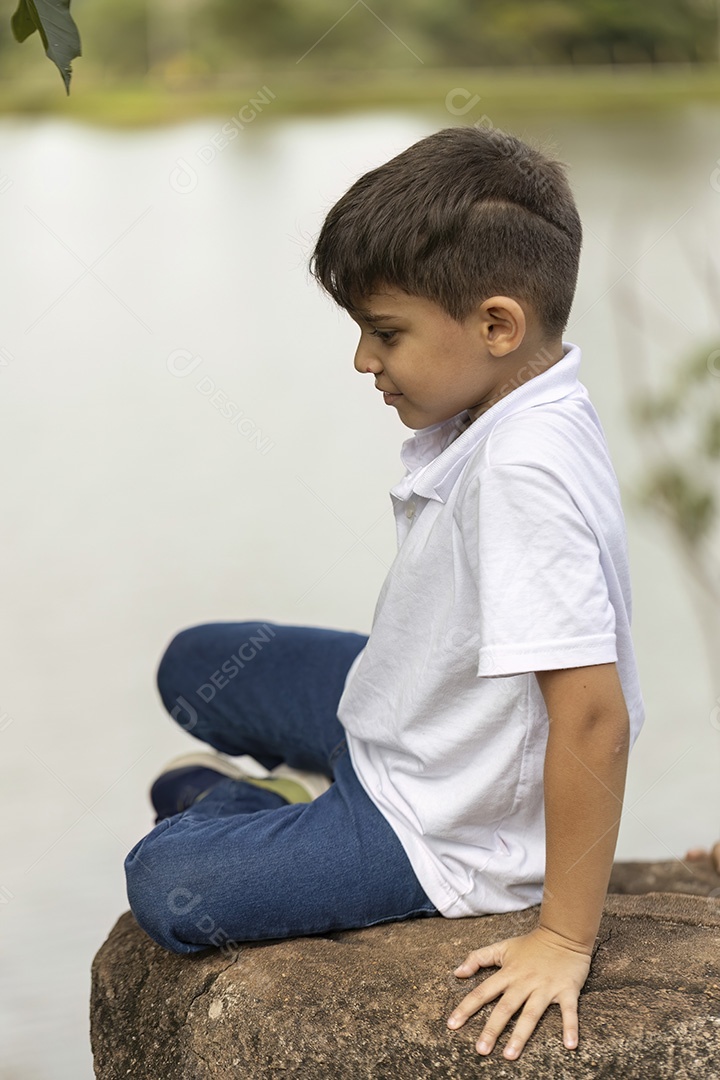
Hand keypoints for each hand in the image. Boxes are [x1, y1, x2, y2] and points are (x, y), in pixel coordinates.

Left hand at [446, 925, 591, 1059]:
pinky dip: (571, 1027)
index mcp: (508, 973)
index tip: (452, 1025)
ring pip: (531, 1013)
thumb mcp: (502, 947)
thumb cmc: (531, 944)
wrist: (563, 933)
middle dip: (492, 1029)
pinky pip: (568, 1011)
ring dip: (521, 1035)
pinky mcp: (567, 990)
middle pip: (505, 1008)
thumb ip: (478, 958)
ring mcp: (545, 987)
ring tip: (510, 1055)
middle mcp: (524, 982)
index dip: (466, 1008)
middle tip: (481, 1050)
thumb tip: (457, 973)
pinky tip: (570, 1045)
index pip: (482, 992)